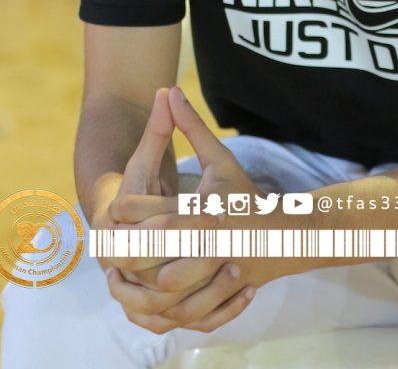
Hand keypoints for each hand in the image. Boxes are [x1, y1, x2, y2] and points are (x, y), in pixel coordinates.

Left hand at [107, 86, 282, 332]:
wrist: (288, 234)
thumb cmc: (245, 194)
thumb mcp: (220, 158)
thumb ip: (191, 126)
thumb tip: (169, 89)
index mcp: (210, 210)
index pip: (165, 213)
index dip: (136, 212)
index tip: (115, 209)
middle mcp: (214, 242)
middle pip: (163, 253)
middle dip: (133, 252)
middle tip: (109, 247)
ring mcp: (220, 272)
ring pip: (174, 288)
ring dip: (145, 286)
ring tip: (121, 278)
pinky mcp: (222, 294)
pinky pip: (190, 309)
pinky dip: (167, 308)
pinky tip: (147, 300)